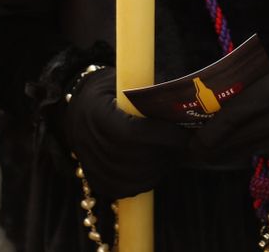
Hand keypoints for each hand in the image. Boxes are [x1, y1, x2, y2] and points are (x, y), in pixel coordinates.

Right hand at [61, 67, 190, 200]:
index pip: (132, 133)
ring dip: (161, 167)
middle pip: (137, 159)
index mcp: (95, 114)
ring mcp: (91, 166)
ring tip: (174, 151)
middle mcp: (88, 143)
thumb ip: (149, 91)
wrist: (81, 111)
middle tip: (187, 143)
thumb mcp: (125, 80)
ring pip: (136, 177)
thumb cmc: (110, 91)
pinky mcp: (98, 182)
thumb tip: (185, 97)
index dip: (162, 135)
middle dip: (166, 152)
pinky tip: (157, 163)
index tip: (186, 131)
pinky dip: (148, 179)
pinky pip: (129, 188)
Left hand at [188, 51, 268, 168]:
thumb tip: (219, 96)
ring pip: (268, 147)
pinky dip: (260, 155)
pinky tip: (245, 151)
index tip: (202, 129)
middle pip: (259, 126)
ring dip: (236, 151)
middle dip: (224, 139)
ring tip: (214, 152)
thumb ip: (263, 79)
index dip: (227, 115)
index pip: (258, 97)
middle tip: (198, 148)